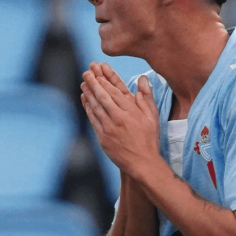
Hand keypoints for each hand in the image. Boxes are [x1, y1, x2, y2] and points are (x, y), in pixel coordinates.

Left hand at [81, 62, 159, 176]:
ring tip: (83, 84)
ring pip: (96, 107)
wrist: (142, 162)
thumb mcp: (152, 116)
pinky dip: (87, 109)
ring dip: (88, 94)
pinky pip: (93, 120)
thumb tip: (143, 79)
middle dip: (93, 83)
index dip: (105, 81)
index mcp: (131, 112)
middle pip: (103, 97)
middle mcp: (119, 118)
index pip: (115, 92)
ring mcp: (109, 128)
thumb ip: (146, 96)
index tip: (98, 73)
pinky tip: (85, 101)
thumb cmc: (149, 139)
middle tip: (86, 73)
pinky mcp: (103, 138)